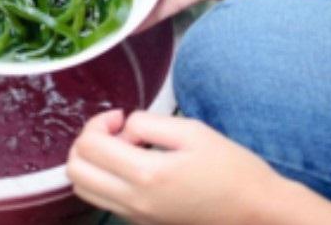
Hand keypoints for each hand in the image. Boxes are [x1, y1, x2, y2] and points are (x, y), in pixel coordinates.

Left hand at [67, 110, 283, 224]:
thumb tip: (124, 129)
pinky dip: (102, 178)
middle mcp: (133, 200)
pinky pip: (101, 199)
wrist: (256, 212)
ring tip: (120, 148)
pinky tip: (130, 165)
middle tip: (115, 131)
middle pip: (75, 170)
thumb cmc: (231, 168)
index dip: (99, 123)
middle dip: (87, 141)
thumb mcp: (192, 131)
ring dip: (90, 162)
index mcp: (146, 174)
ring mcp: (134, 216)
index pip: (90, 146)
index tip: (122, 117)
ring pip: (82, 188)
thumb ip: (148, 123)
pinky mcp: (140, 223)